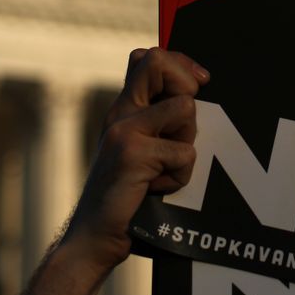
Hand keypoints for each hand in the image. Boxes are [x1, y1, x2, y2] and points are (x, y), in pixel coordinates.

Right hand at [60, 47, 207, 272]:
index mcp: (123, 108)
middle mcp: (120, 112)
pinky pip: (184, 153)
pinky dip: (180, 177)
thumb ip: (157, 122)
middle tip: (182, 127)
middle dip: (187, 87)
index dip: (180, 64)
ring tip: (164, 170)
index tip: (200, 82)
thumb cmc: (126, 197)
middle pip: (158, 61)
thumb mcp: (138, 150)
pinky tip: (157, 190)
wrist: (94, 236)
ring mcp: (124, 130)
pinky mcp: (132, 153)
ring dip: (186, 145)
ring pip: (185, 110)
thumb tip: (196, 95)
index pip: (148, 57)